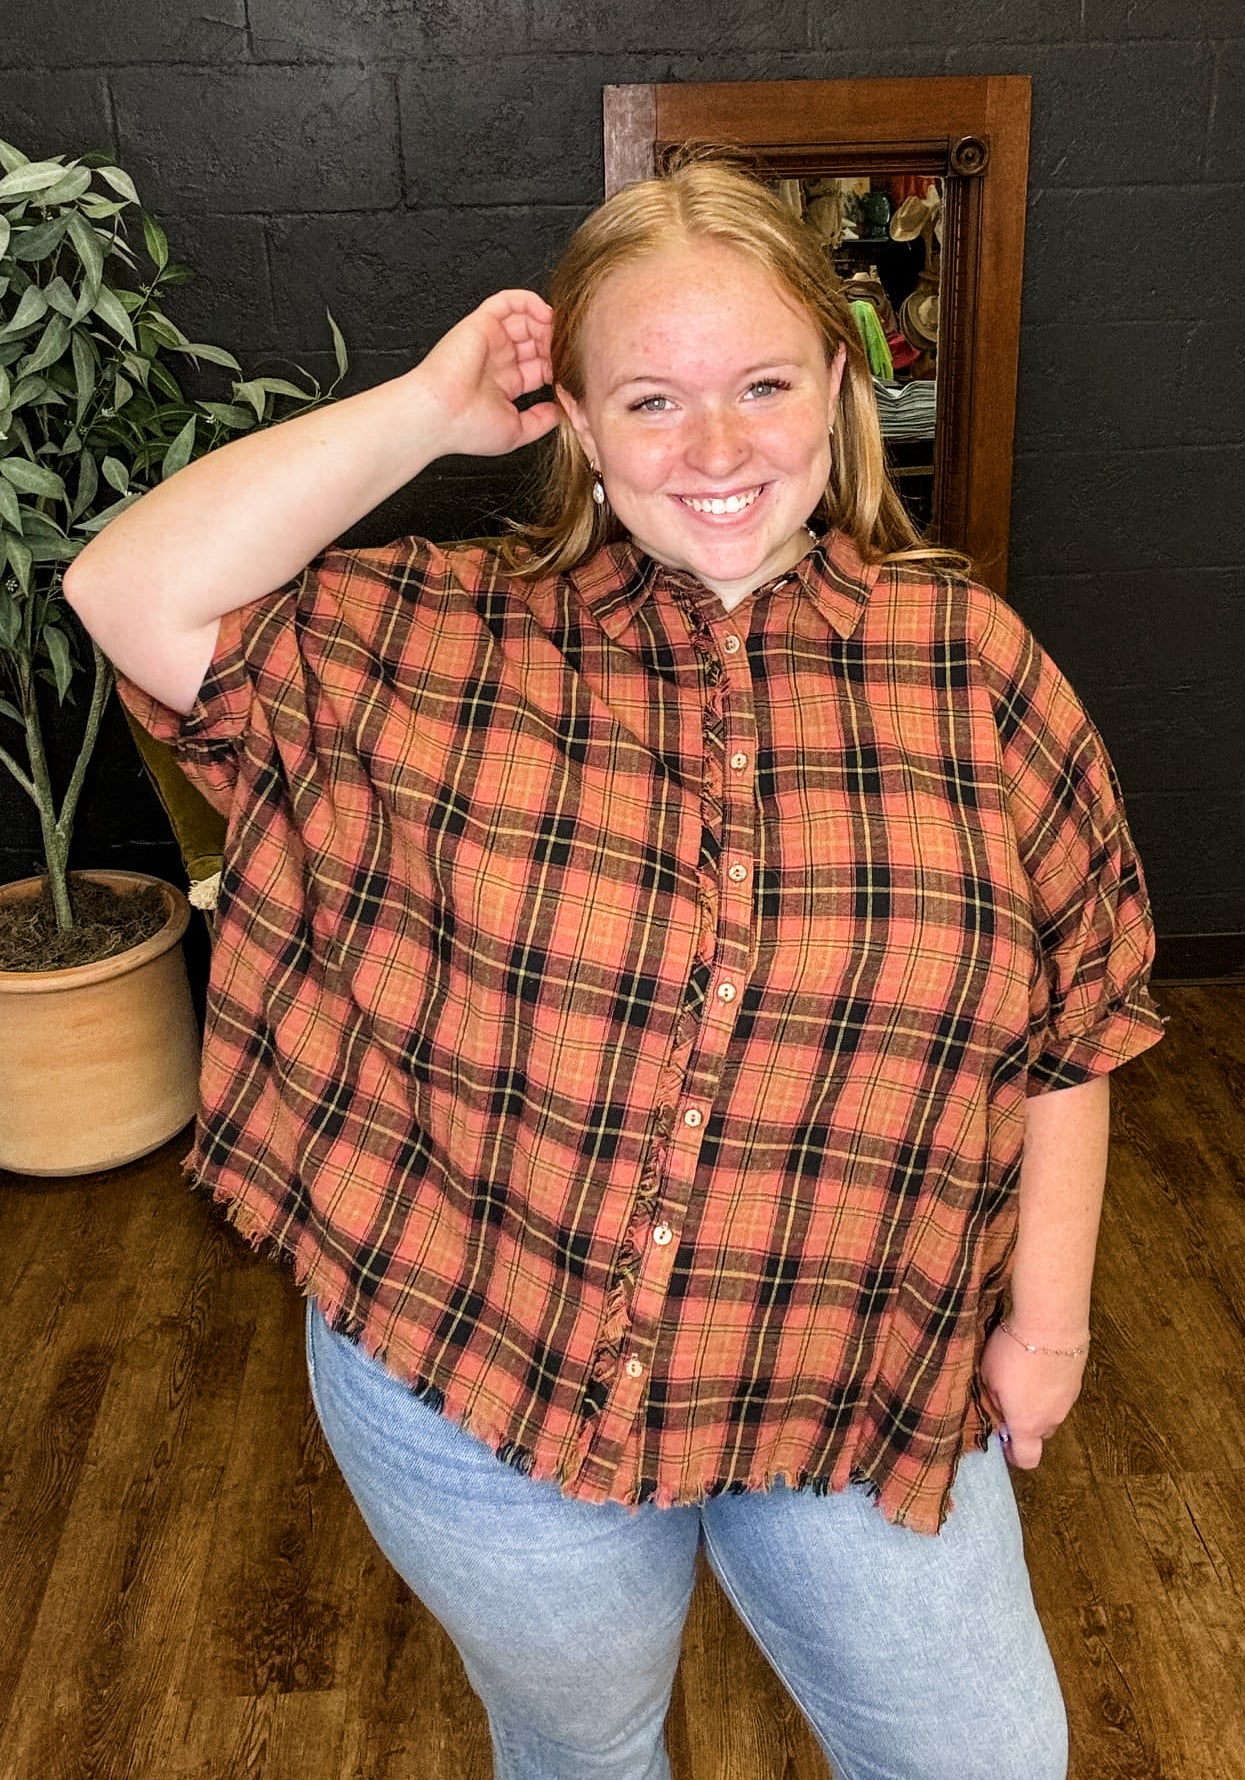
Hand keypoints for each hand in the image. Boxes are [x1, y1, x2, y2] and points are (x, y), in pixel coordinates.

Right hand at [412, 289, 559, 459]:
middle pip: (534, 342)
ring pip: (524, 320)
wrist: (440, 415)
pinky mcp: (481, 323)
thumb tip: (559, 412)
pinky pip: (507, 301)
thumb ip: (540, 421)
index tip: (571, 373)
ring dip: (545, 324)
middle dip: (554, 344)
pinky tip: (545, 313)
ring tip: (559, 333)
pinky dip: (529, 301)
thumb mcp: (516, 431)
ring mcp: (489, 341)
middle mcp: (496, 361)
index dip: (556, 366)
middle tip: (569, 350)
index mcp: (503, 384)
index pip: (537, 367)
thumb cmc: (467, 427)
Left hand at [978, 1324, 1088, 1469]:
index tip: (1005, 1441)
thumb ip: (993, 1401)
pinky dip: (1050, 1385)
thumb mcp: (988, 1377)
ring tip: (1024, 1374)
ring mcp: (1068, 1400)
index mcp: (1027, 1424)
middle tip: (1009, 1398)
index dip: (1014, 1455)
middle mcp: (1051, 1418)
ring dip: (1038, 1402)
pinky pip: (1061, 1392)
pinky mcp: (1077, 1380)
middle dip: (1025, 1422)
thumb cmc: (1014, 1352)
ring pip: (1051, 1411)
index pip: (1027, 1459)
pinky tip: (1039, 1362)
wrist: (1052, 1324)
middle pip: (1039, 1433)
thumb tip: (1000, 1411)